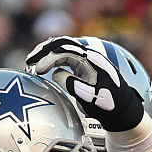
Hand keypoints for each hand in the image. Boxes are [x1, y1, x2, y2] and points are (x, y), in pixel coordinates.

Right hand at [26, 36, 144, 132]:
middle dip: (43, 50)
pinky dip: (53, 59)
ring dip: (47, 53)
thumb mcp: (90, 98)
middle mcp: (89, 55)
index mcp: (91, 60)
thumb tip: (56, 74)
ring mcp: (87, 59)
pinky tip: (44, 66)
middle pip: (62, 43)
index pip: (65, 51)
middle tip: (29, 61)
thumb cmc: (108, 105)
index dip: (48, 59)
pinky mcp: (84, 65)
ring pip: (63, 48)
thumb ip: (73, 85)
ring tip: (32, 63)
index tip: (37, 70)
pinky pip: (66, 56)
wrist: (122, 108)